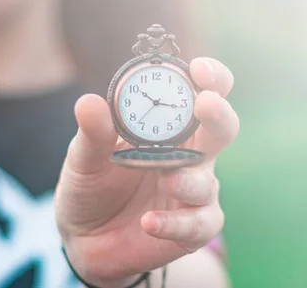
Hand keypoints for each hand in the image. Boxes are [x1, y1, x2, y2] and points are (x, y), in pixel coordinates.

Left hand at [55, 58, 238, 286]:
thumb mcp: (85, 157)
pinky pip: (197, 225)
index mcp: (170, 128)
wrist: (84, 237)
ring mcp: (193, 192)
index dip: (211, 78)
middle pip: (222, 129)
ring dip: (190, 180)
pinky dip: (175, 224)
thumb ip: (92, 133)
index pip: (202, 94)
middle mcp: (189, 156)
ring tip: (167, 179)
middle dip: (219, 115)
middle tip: (205, 105)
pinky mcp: (191, 229)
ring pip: (208, 182)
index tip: (199, 70)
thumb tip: (89, 102)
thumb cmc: (92, 185)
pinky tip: (149, 222)